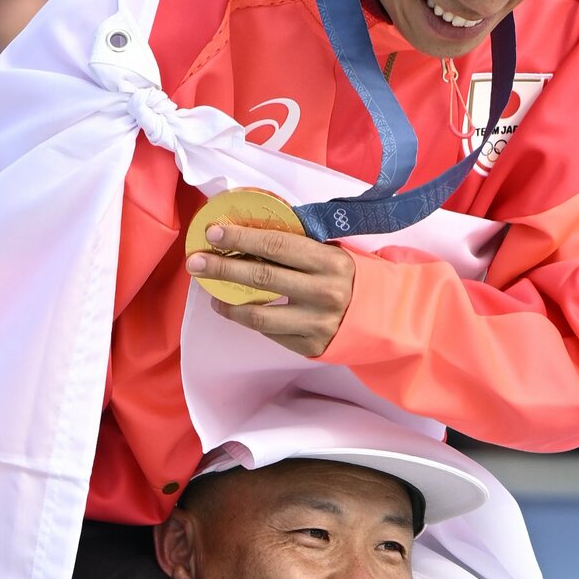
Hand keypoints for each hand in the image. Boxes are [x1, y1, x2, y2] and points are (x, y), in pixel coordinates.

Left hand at [185, 222, 355, 356]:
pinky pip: (270, 333)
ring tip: (211, 294)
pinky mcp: (310, 345)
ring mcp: (316, 323)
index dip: (241, 239)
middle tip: (195, 261)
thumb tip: (249, 233)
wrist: (383, 318)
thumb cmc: (350, 278)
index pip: (276, 246)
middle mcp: (323, 293)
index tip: (214, 233)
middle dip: (222, 268)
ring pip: (260, 315)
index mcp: (329, 261)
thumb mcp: (333, 253)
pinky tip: (237, 310)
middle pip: (261, 278)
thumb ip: (299, 245)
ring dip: (229, 303)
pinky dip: (249, 320)